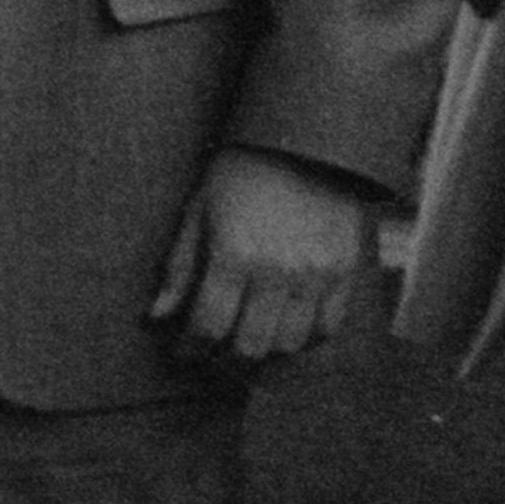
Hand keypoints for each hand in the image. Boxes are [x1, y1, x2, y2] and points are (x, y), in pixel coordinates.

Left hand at [150, 149, 383, 364]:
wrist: (306, 141)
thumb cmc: (241, 171)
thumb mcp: (197, 211)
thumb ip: (179, 267)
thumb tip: (158, 315)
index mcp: (235, 255)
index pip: (209, 326)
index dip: (191, 349)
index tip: (183, 352)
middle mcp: (279, 271)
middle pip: (251, 346)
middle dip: (225, 362)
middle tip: (213, 361)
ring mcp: (318, 274)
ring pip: (290, 344)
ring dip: (265, 355)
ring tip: (247, 349)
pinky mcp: (346, 270)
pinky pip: (329, 327)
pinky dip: (305, 340)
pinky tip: (286, 334)